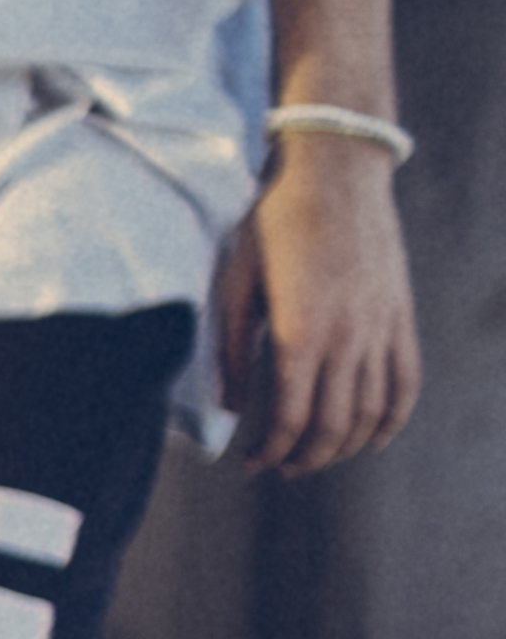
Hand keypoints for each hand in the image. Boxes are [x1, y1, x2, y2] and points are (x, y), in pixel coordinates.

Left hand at [217, 152, 418, 474]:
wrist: (335, 171)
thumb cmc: (272, 223)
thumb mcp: (234, 284)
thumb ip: (233, 352)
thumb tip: (231, 410)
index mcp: (301, 332)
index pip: (291, 419)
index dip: (269, 452)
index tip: (249, 464)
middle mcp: (349, 337)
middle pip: (334, 426)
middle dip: (305, 458)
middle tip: (279, 467)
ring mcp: (382, 327)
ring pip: (373, 412)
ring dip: (345, 446)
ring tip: (315, 457)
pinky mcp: (401, 315)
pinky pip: (406, 380)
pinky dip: (393, 417)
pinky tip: (373, 436)